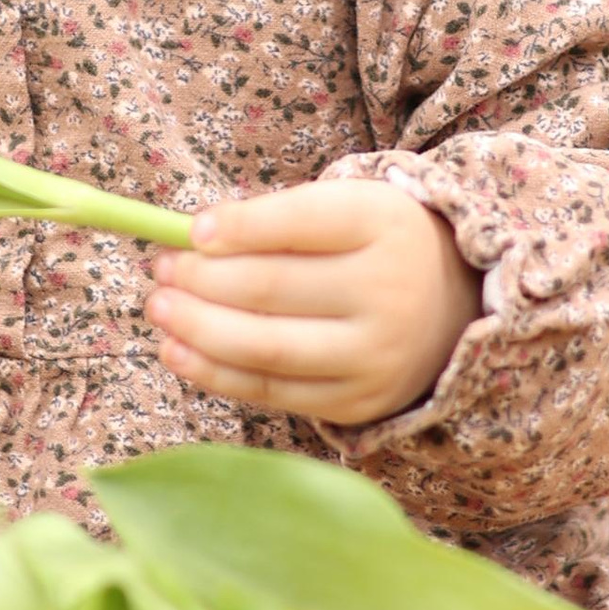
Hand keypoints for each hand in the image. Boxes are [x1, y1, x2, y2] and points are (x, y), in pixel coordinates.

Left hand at [147, 180, 481, 427]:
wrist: (449, 310)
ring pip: (265, 346)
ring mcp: (375, 355)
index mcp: (385, 225)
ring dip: (197, 328)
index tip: (192, 231)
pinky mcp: (356, 401)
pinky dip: (214, 372)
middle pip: (273, 287)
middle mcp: (389, 293)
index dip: (239, 227)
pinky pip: (270, 390)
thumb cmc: (374, 247)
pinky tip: (177, 351)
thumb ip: (276, 218)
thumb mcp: (346, 208)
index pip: (300, 222)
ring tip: (159, 308)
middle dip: (202, 279)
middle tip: (162, 270)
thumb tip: (190, 240)